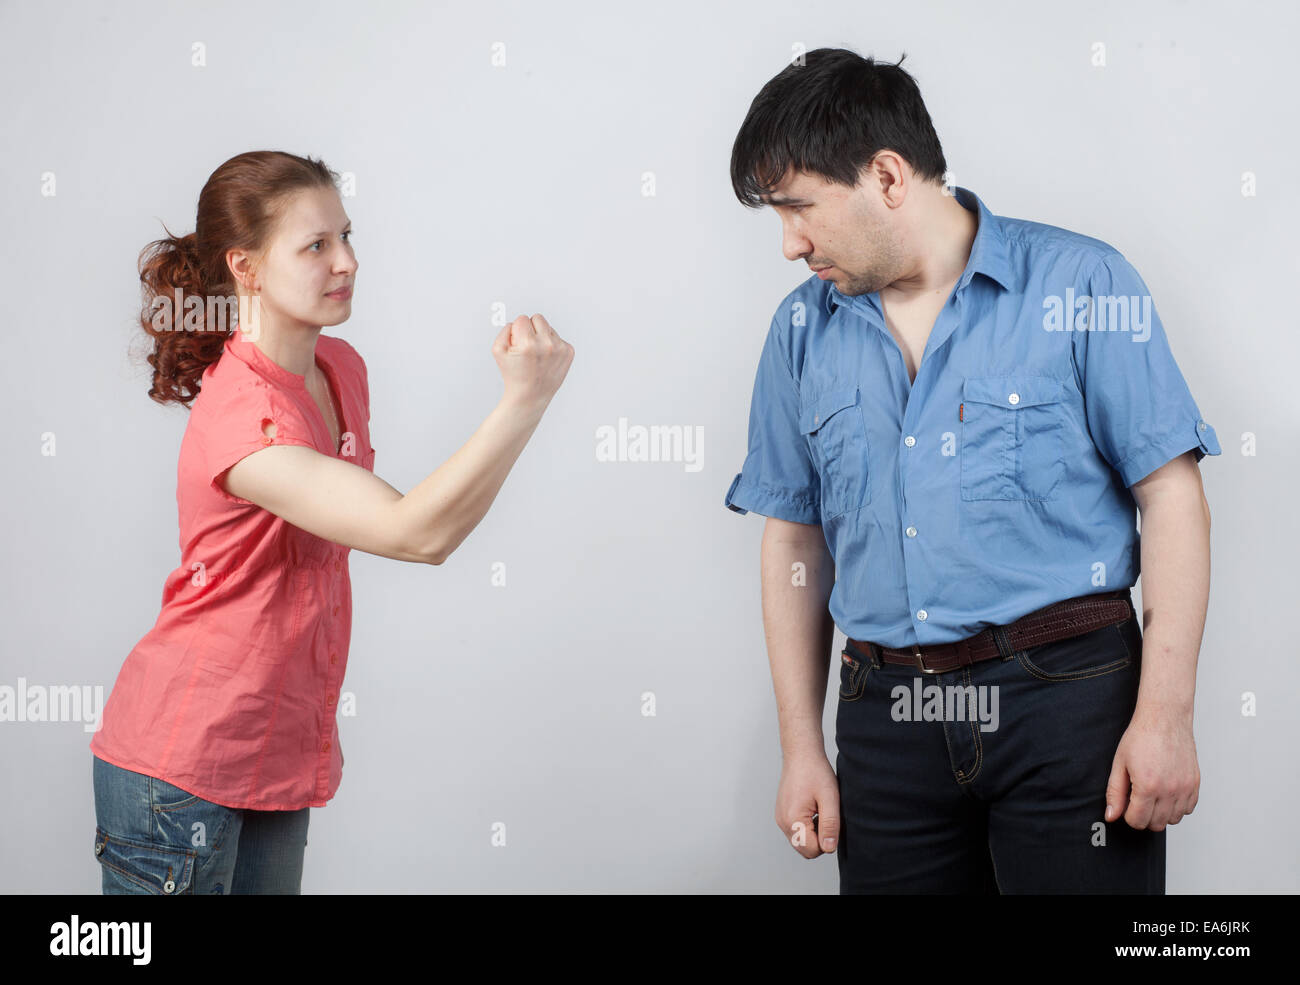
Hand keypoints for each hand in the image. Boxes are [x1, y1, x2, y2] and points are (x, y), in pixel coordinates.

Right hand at [492, 313, 573, 411]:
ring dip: (541, 337)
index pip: (522, 319)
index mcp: (528, 343)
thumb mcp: (498, 351)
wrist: (530, 396)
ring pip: (548, 327)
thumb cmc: (514, 375)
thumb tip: (516, 321)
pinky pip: (558, 337)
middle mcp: (546, 344)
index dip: (517, 331)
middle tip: (527, 347)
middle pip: (537, 318)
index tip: (517, 343)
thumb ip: (504, 330)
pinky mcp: (569, 352)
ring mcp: (560, 348)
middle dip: (530, 329)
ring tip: (537, 355)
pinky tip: (546, 358)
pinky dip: (552, 345)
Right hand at [776, 751, 839, 856]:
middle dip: (820, 840)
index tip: (832, 821)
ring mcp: (780, 818)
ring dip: (814, 833)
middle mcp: (782, 822)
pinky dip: (807, 827)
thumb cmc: (815, 771)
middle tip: (827, 816)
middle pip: (805, 849)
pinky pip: (796, 831)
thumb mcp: (830, 798)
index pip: (812, 850)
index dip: (827, 841)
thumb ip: (830, 825)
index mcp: (792, 820)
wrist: (801, 753)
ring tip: (820, 811)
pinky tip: (814, 809)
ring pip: (800, 841)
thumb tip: (829, 848)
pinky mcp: (782, 814)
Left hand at [1104, 706, 1199, 830]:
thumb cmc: (1141, 737)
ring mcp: (1185, 788)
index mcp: (1148, 786)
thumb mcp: (1120, 764)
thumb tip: (1111, 815)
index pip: (1138, 821)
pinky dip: (1177, 807)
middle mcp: (1169, 790)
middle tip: (1137, 799)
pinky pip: (1188, 809)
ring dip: (1161, 813)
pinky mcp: (1195, 784)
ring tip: (1152, 795)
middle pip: (1156, 824)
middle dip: (1143, 816)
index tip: (1126, 804)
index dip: (1128, 815)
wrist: (1164, 719)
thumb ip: (1115, 793)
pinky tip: (1166, 793)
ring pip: (1174, 819)